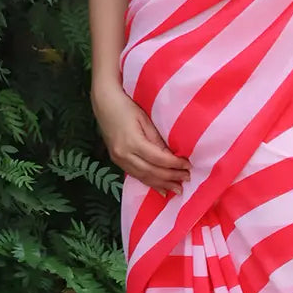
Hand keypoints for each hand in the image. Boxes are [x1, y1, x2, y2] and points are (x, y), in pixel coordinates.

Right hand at [92, 82, 189, 196]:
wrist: (104, 103)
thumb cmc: (127, 107)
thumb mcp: (145, 120)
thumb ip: (157, 140)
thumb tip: (171, 157)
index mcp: (133, 142)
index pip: (159, 159)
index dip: (175, 165)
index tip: (188, 166)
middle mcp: (124, 155)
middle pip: (151, 172)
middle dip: (170, 177)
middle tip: (187, 179)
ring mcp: (118, 159)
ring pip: (143, 177)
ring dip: (161, 184)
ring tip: (177, 189)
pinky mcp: (116, 161)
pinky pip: (135, 175)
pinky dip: (149, 182)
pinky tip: (160, 189)